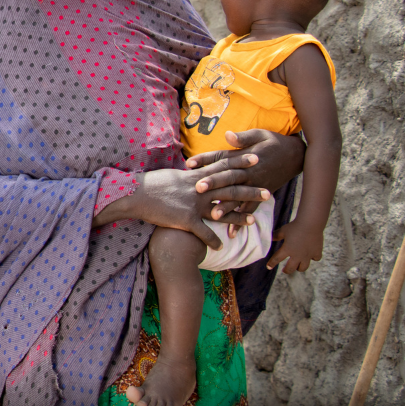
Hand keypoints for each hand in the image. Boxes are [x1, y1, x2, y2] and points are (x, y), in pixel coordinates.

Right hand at [100, 160, 267, 249]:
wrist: (136, 194)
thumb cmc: (151, 184)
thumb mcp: (172, 175)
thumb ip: (187, 175)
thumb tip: (195, 171)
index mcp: (195, 177)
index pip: (222, 166)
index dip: (240, 162)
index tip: (256, 158)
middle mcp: (199, 189)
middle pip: (229, 189)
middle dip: (250, 191)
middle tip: (268, 192)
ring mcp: (193, 204)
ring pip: (222, 211)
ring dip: (238, 217)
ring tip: (253, 221)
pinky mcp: (186, 220)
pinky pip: (203, 232)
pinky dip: (212, 240)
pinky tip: (221, 246)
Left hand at [186, 129, 303, 213]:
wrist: (296, 156)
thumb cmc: (274, 143)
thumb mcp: (259, 135)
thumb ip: (243, 138)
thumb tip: (227, 135)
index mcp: (245, 158)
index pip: (222, 158)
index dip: (205, 160)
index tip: (189, 163)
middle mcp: (249, 173)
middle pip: (229, 178)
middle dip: (213, 184)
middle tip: (198, 189)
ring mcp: (255, 186)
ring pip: (239, 197)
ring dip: (227, 206)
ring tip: (213, 215)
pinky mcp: (261, 195)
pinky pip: (250, 209)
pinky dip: (241, 220)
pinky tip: (231, 231)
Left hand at [266, 220, 322, 273]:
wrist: (310, 223)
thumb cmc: (295, 226)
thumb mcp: (283, 230)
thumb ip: (276, 235)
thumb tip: (269, 238)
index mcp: (287, 249)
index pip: (277, 259)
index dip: (272, 263)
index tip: (269, 267)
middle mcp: (297, 255)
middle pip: (291, 268)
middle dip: (287, 270)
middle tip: (284, 270)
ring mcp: (308, 255)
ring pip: (303, 267)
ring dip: (299, 268)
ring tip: (297, 266)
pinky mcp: (317, 252)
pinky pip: (315, 259)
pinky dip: (313, 258)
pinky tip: (311, 256)